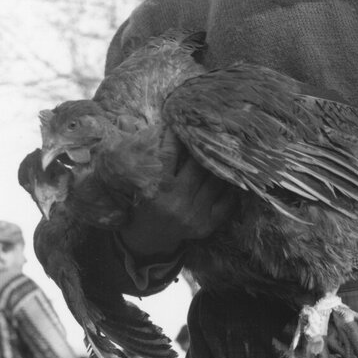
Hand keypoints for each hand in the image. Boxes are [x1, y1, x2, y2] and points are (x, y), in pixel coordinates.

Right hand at [118, 130, 237, 260]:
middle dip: (203, 148)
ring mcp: (193, 215)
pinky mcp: (207, 225)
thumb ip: (138, 151)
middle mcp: (175, 203)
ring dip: (221, 166)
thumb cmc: (142, 203)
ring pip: (215, 182)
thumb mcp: (134, 181)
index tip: (181, 123)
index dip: (175, 137)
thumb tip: (125, 118)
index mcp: (155, 190)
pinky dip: (230, 188)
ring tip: (226, 149)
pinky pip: (226, 202)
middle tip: (211, 132)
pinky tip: (232, 175)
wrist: (150, 239)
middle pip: (197, 167)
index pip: (169, 155)